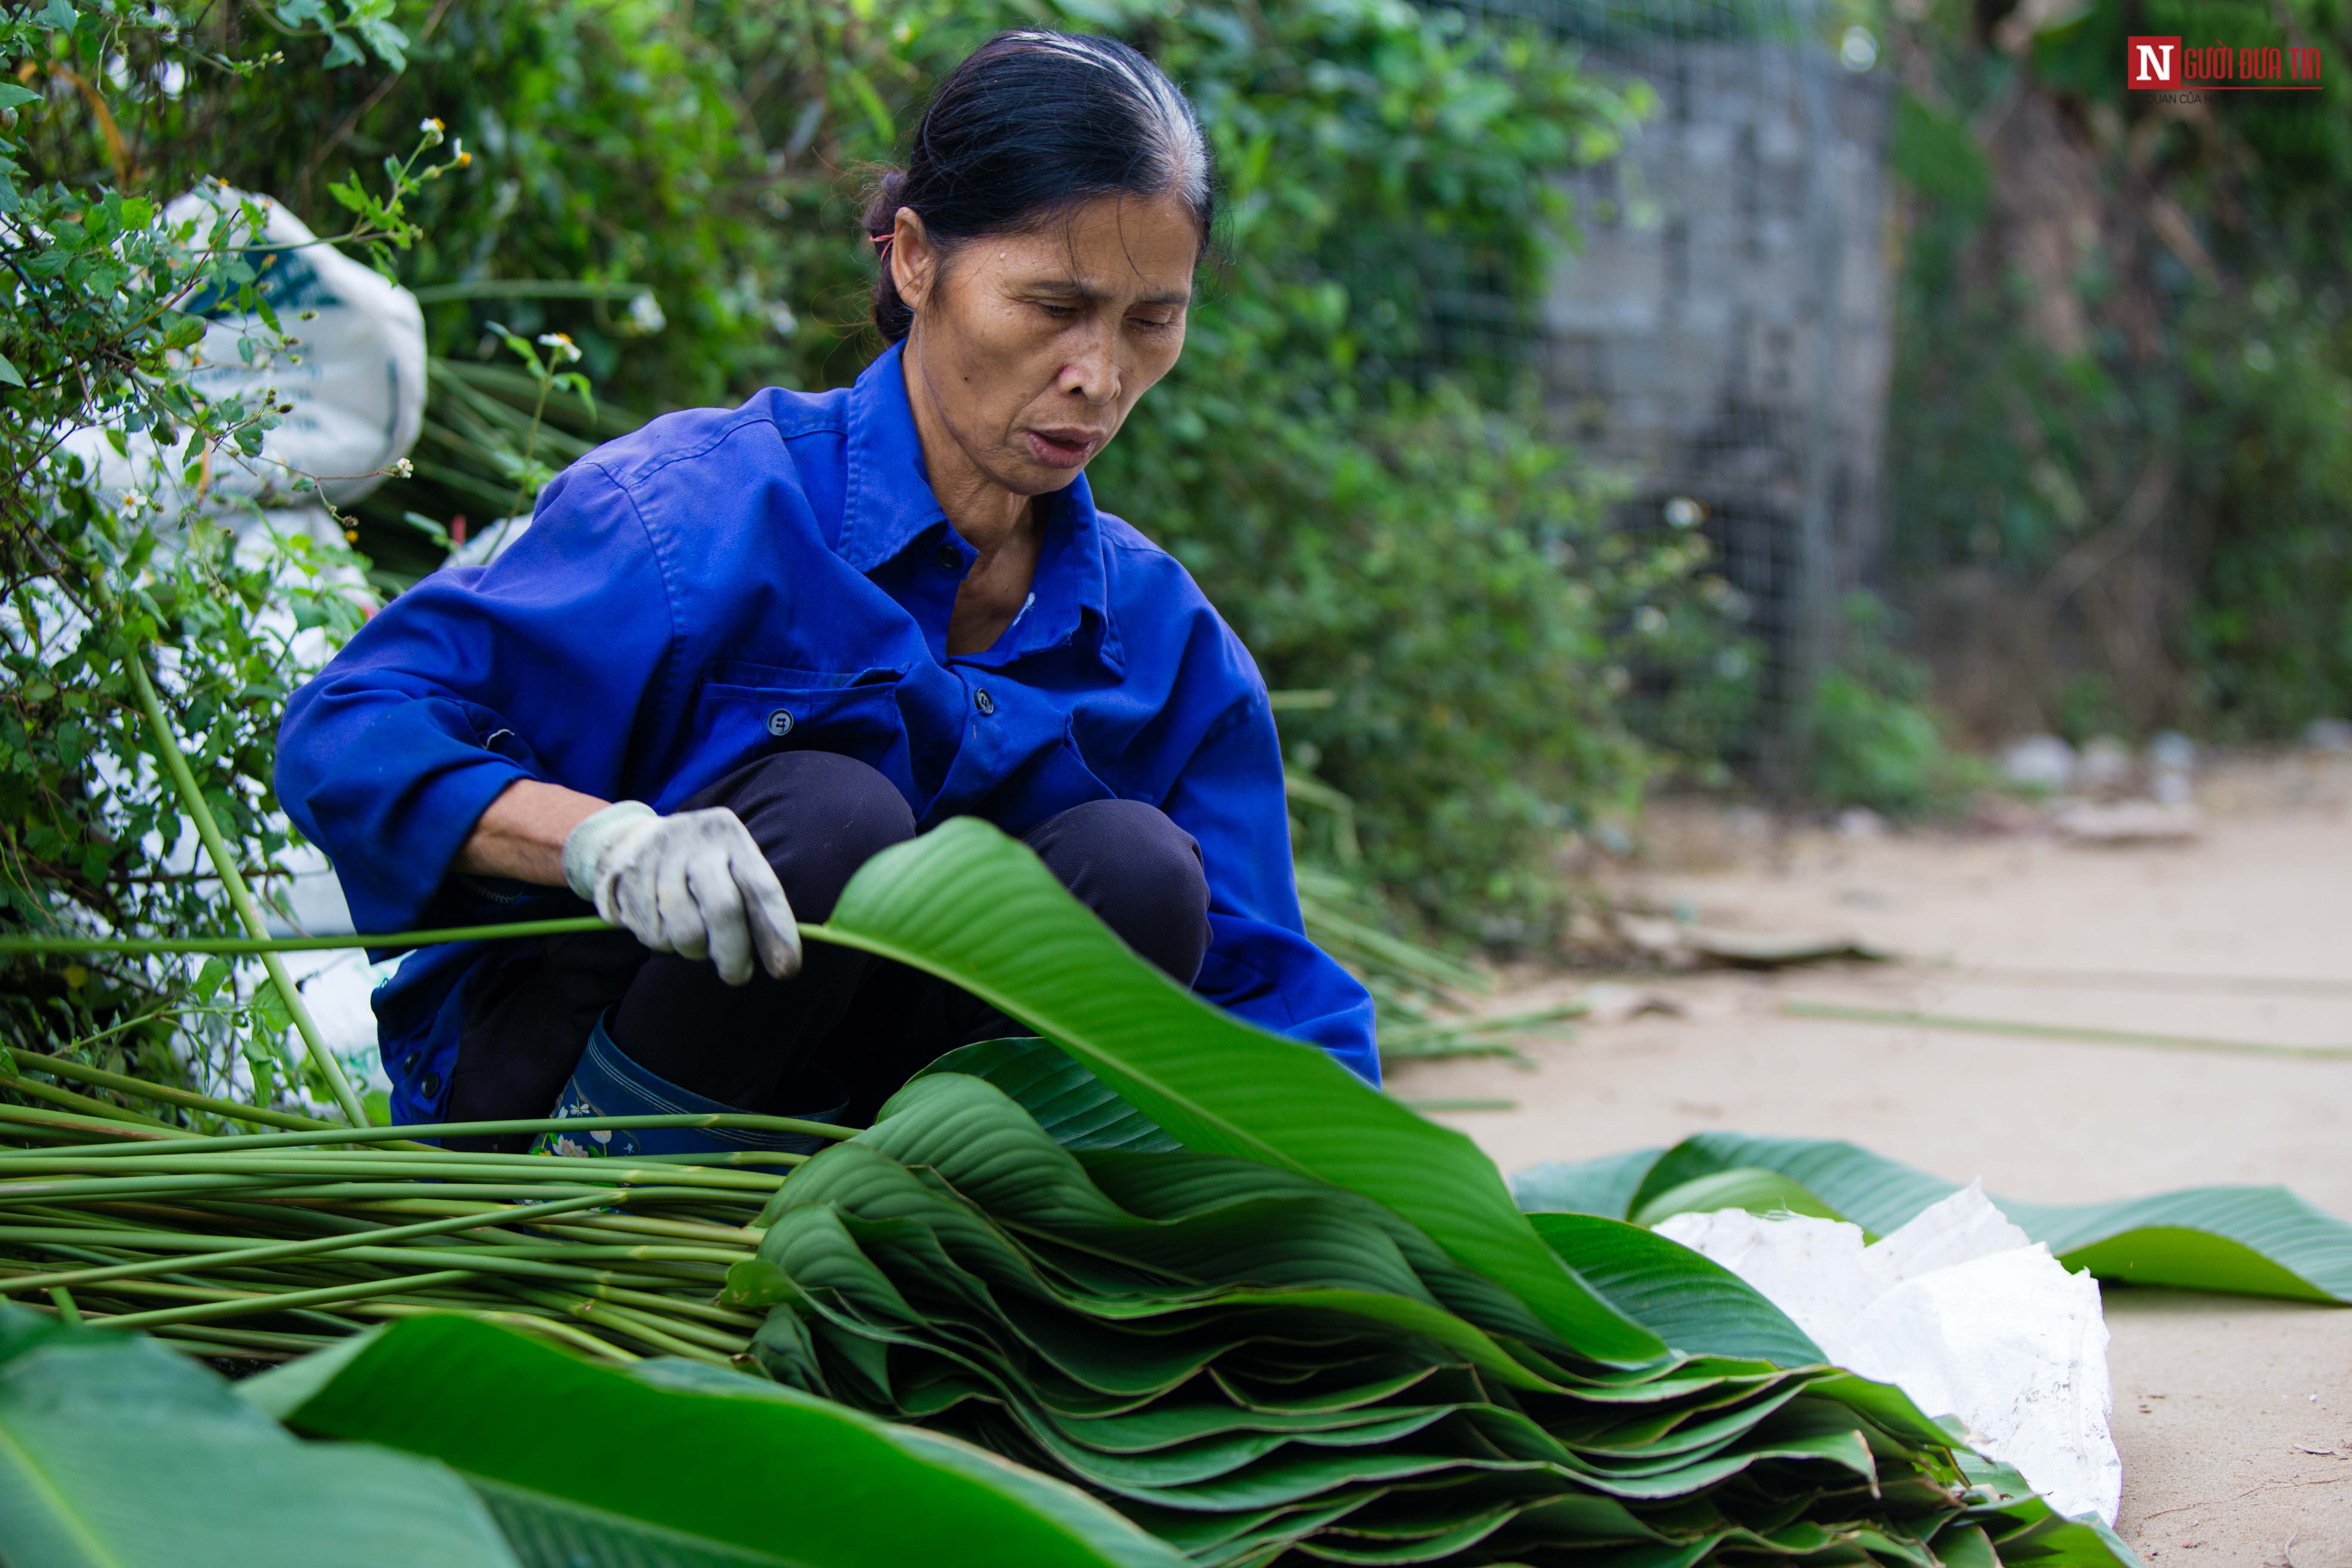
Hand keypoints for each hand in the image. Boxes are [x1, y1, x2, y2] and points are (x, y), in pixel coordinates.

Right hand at [562, 802, 801, 984]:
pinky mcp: (628, 877)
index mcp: (732, 836)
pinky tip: (665, 928)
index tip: (787, 970)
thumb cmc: (700, 865)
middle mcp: (697, 840)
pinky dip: (664, 943)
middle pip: (723, 910)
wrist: (632, 839)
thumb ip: (755, 905)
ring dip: (695, 951)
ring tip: (698, 945)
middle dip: (734, 953)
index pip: (762, 887)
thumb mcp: (732, 866)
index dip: (777, 932)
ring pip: (685, 930)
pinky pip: (653, 933)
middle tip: (738, 977)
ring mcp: (659, 857)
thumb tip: (784, 962)